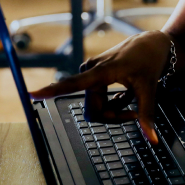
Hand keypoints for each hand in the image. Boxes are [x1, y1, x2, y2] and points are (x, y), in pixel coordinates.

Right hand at [30, 30, 180, 142]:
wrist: (153, 43)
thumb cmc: (149, 60)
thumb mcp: (150, 88)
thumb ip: (147, 114)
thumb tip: (153, 140)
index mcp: (101, 71)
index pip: (73, 83)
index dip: (52, 91)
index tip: (31, 94)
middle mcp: (91, 70)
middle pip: (93, 110)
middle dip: (113, 116)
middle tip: (134, 113)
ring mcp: (91, 72)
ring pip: (96, 107)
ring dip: (115, 109)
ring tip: (132, 98)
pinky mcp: (94, 74)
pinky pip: (98, 100)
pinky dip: (114, 103)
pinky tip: (126, 94)